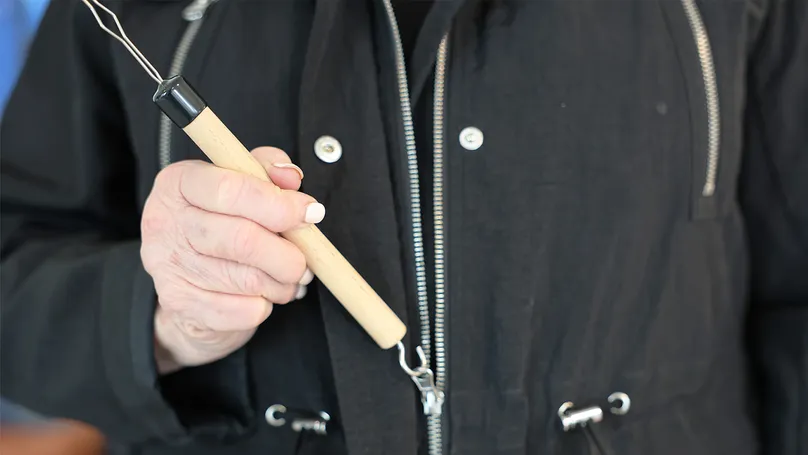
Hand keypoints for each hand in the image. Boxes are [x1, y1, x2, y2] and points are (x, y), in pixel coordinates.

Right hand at [140, 147, 322, 373]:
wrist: (184, 277)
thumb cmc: (219, 222)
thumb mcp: (238, 182)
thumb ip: (265, 170)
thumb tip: (290, 177)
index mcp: (178, 184)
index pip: (230, 190)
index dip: (278, 203)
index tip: (310, 212)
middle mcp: (166, 223)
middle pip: (242, 239)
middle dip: (287, 253)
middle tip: (304, 259)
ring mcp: (169, 268)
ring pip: (248, 280)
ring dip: (282, 282)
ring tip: (289, 277)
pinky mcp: (181, 305)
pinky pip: (244, 310)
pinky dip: (266, 305)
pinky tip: (264, 294)